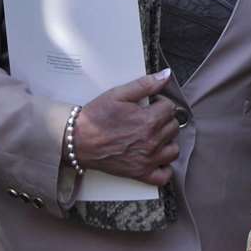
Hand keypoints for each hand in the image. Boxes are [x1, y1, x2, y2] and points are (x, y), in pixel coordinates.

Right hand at [72, 70, 180, 184]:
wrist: (77, 140)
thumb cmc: (96, 116)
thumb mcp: (119, 94)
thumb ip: (145, 84)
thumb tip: (167, 75)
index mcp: (149, 120)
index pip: (170, 108)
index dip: (160, 104)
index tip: (150, 105)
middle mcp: (152, 141)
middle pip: (173, 127)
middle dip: (164, 120)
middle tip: (148, 118)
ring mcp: (148, 160)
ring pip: (174, 150)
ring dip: (167, 142)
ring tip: (154, 136)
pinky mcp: (140, 174)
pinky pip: (164, 176)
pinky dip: (164, 168)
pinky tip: (157, 158)